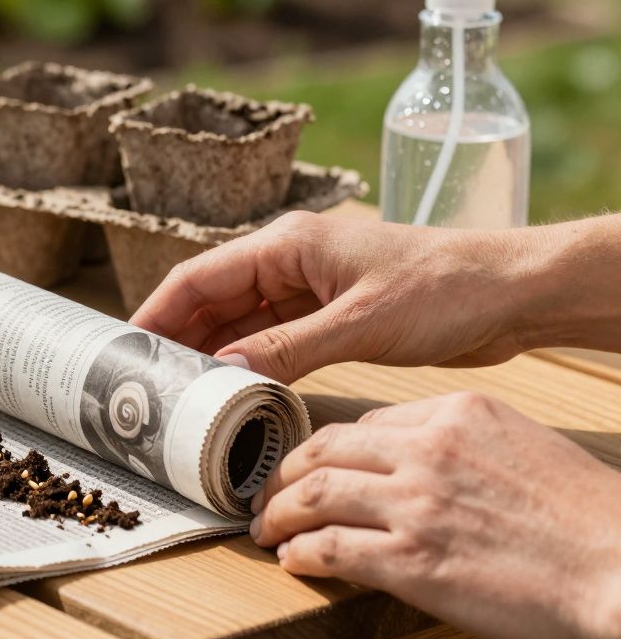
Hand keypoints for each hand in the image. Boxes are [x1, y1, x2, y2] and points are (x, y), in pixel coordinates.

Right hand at [130, 212, 541, 383]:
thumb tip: (223, 374)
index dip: (157, 312)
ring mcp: (308, 289)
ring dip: (210, 353)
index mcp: (287, 244)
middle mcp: (289, 261)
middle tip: (145, 384)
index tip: (125, 349)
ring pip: (238, 321)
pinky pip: (270, 338)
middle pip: (211, 299)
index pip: (199, 276)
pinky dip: (248, 363)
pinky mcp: (329, 315)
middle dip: (176, 338)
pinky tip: (232, 391)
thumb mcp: (358, 323)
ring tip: (178, 394)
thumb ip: (286, 348)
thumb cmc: (445, 289)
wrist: (512, 292)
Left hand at [248, 392, 620, 638]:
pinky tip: (294, 561)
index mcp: (457, 415)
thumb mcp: (523, 447)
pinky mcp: (412, 561)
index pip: (366, 423)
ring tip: (266, 529)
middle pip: (323, 450)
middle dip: (283, 475)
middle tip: (267, 495)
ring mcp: (417, 505)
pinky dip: (301, 553)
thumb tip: (414, 462)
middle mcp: (429, 450)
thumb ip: (462, 445)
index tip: (313, 468)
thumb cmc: (589, 520)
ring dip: (278, 514)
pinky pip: (330, 548)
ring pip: (313, 494)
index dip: (328, 450)